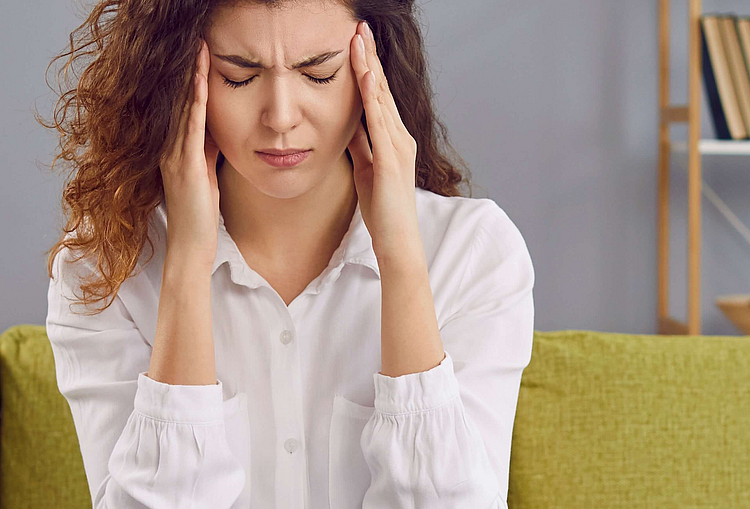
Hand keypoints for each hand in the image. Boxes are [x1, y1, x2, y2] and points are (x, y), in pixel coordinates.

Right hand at [161, 40, 221, 254]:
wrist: (191, 246)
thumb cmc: (200, 213)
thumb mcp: (205, 173)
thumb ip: (207, 149)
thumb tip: (216, 128)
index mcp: (173, 150)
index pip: (181, 108)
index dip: (189, 81)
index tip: (198, 55)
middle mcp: (169, 149)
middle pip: (179, 101)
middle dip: (188, 72)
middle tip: (196, 42)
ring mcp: (174, 156)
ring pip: (184, 108)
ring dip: (192, 79)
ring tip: (198, 51)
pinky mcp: (186, 166)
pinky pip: (192, 127)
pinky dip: (197, 102)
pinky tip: (202, 82)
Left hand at [346, 21, 418, 243]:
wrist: (397, 239)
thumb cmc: (382, 208)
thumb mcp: (367, 167)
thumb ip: (361, 143)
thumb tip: (348, 121)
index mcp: (394, 138)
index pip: (379, 95)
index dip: (368, 67)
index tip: (357, 42)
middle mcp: (401, 136)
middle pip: (382, 88)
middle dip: (370, 57)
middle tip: (360, 28)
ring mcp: (398, 145)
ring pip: (381, 98)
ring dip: (370, 67)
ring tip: (360, 40)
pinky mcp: (391, 158)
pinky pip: (379, 121)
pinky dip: (372, 96)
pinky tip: (365, 76)